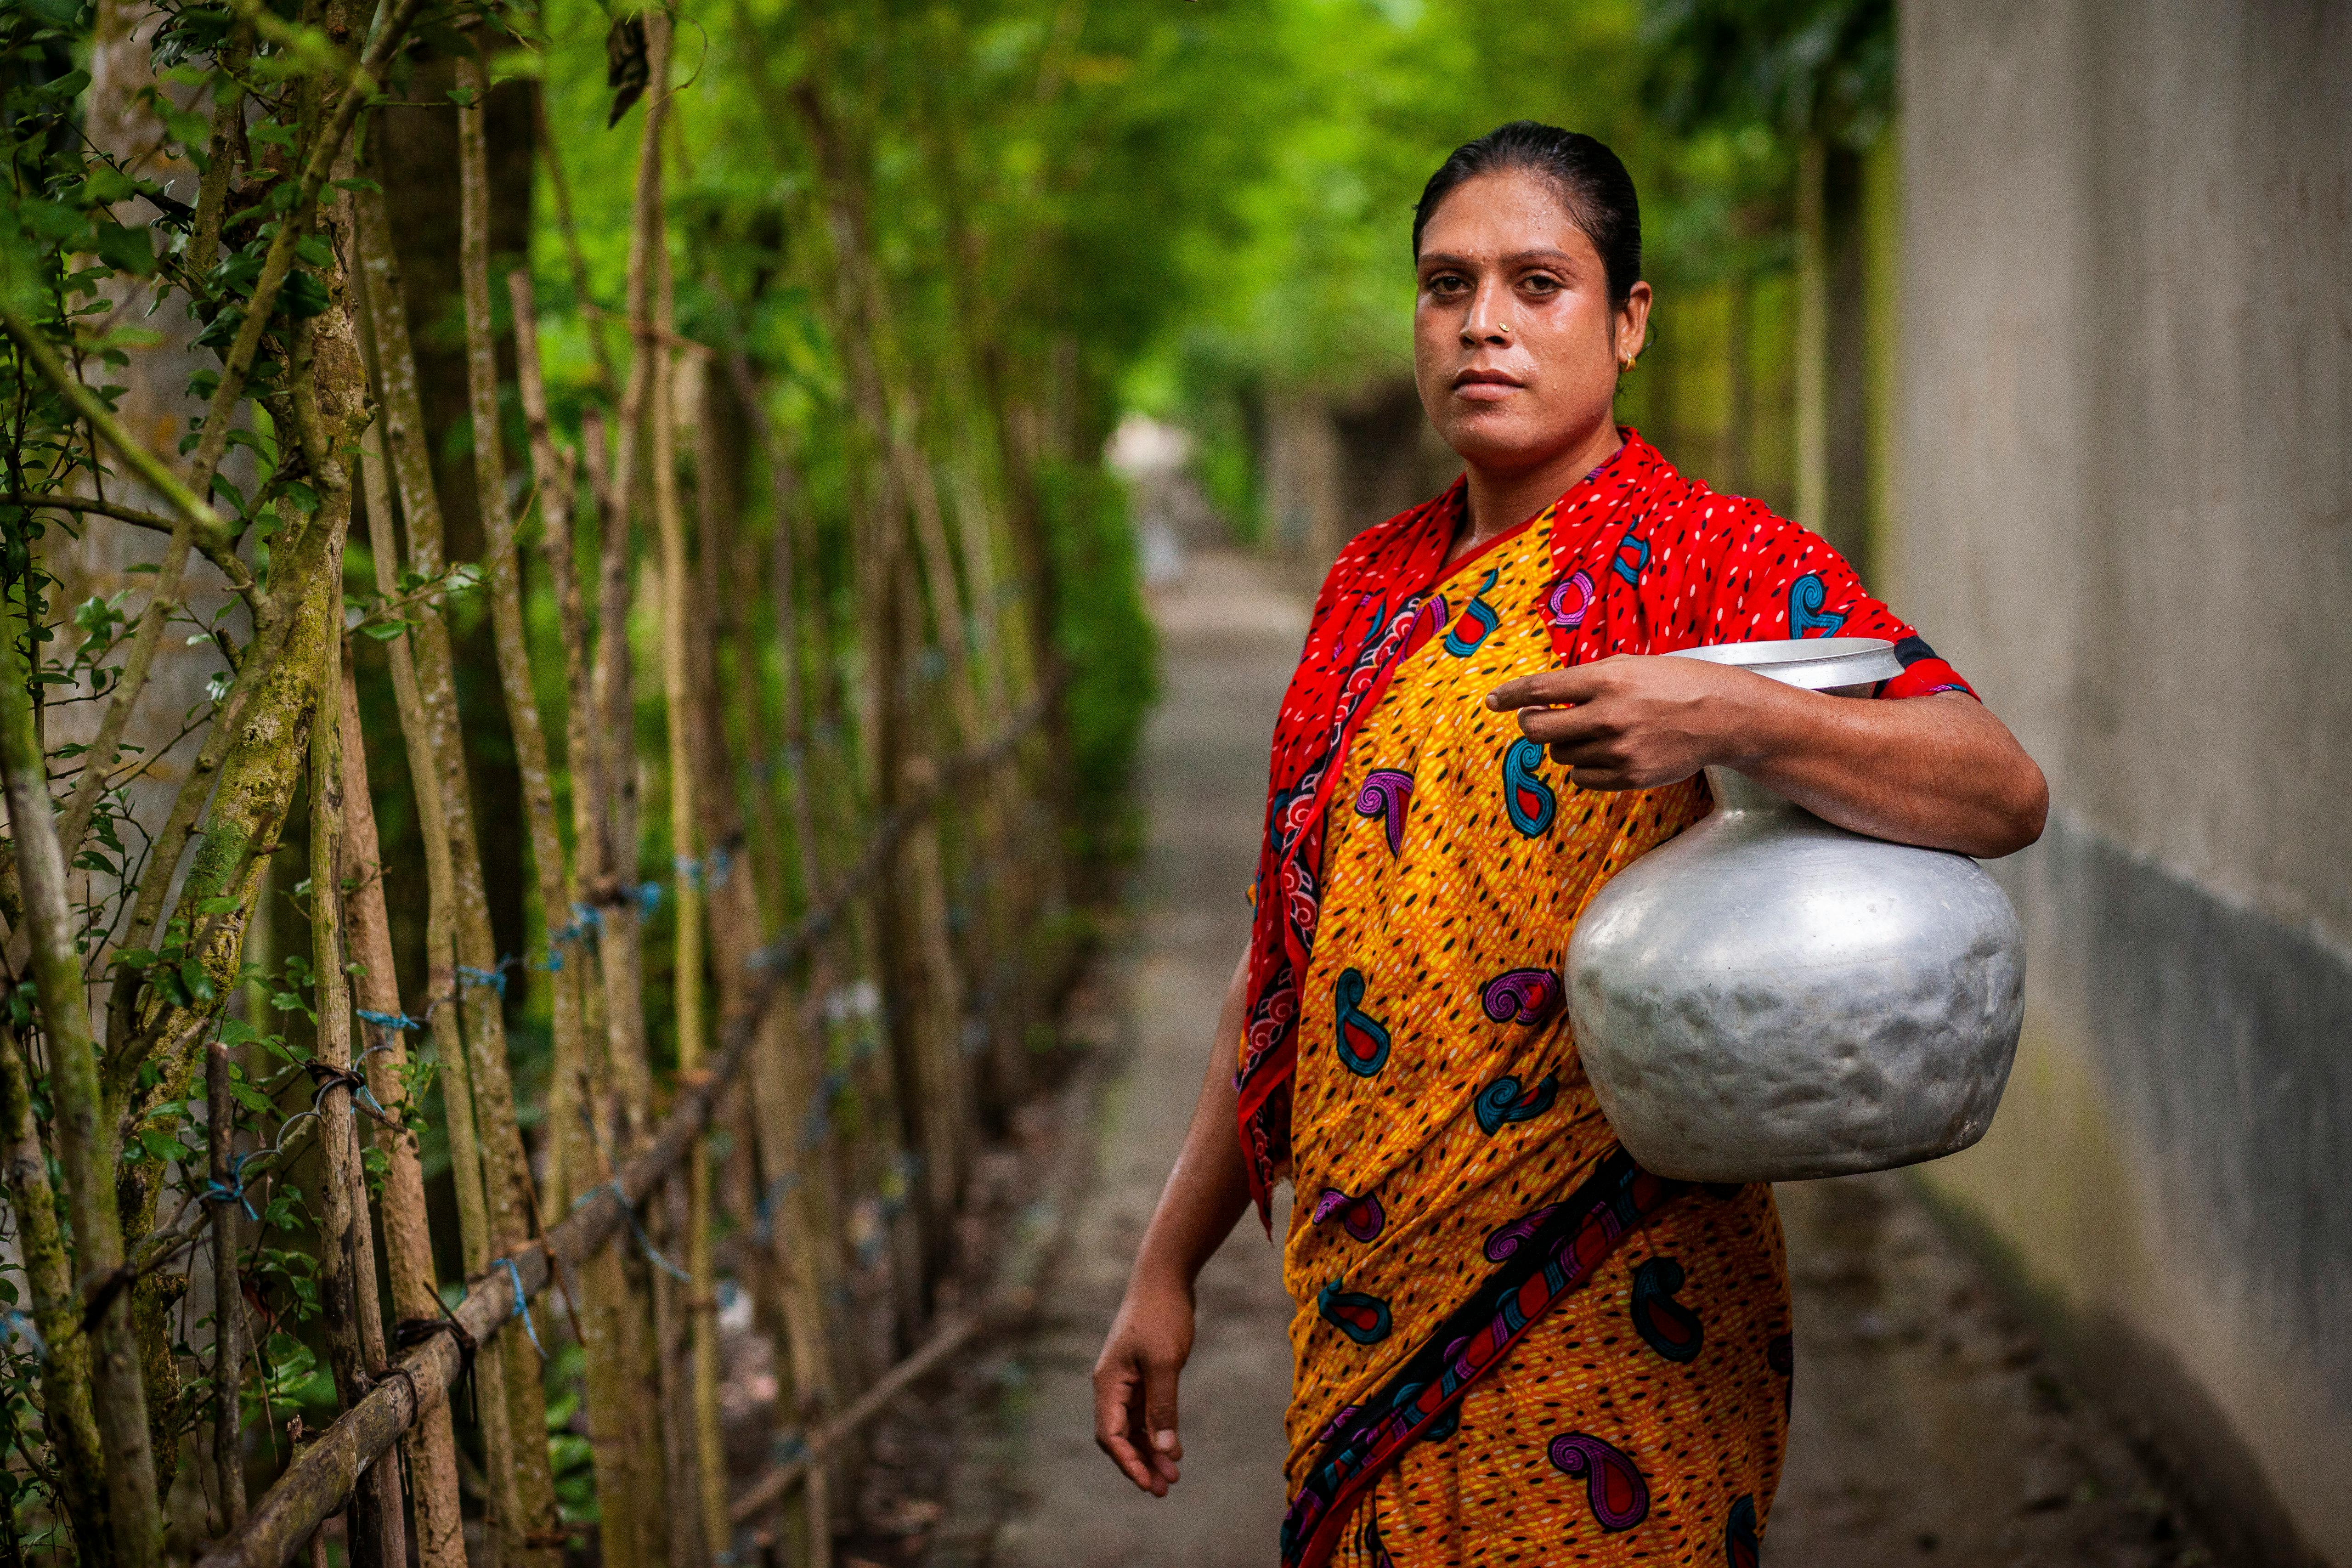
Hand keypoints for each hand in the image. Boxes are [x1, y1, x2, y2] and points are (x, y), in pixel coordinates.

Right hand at [1092, 1273, 1196, 1495]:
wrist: (1166, 1279)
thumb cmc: (1162, 1316)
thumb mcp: (1165, 1363)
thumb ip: (1163, 1407)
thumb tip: (1164, 1449)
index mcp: (1108, 1382)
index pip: (1110, 1434)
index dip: (1128, 1462)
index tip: (1149, 1483)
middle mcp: (1112, 1385)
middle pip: (1119, 1436)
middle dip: (1140, 1463)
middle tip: (1165, 1488)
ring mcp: (1126, 1380)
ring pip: (1133, 1427)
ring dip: (1151, 1451)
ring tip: (1173, 1476)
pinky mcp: (1142, 1375)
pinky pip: (1144, 1413)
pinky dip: (1157, 1431)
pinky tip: (1174, 1448)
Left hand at [1486, 654, 1781, 790]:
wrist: (1722, 716)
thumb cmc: (1675, 684)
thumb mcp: (1630, 666)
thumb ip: (1587, 680)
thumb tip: (1544, 696)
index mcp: (1606, 680)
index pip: (1539, 689)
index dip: (1510, 696)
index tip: (1493, 700)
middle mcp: (1608, 716)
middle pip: (1538, 730)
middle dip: (1532, 724)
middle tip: (1537, 719)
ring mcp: (1618, 750)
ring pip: (1560, 755)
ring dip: (1565, 744)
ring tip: (1591, 732)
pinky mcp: (1629, 777)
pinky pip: (1581, 778)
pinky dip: (1583, 767)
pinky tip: (1602, 753)